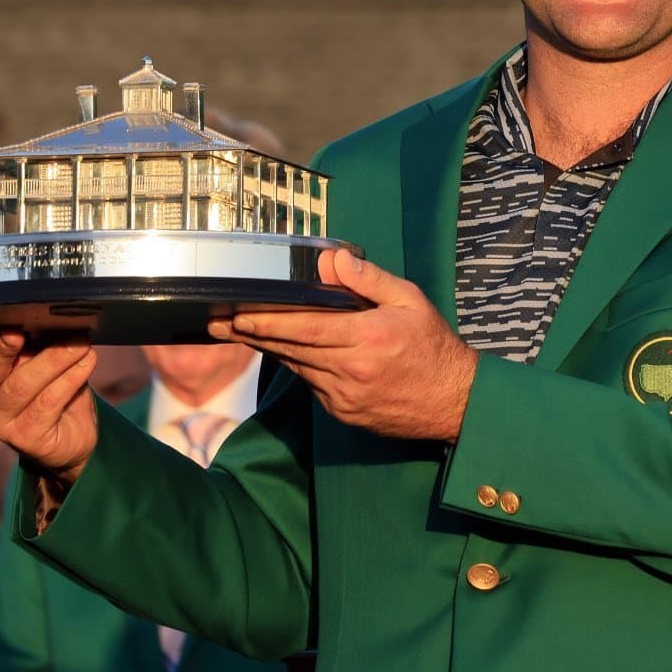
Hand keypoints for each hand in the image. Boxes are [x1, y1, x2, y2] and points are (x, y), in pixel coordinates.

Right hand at [0, 330, 98, 482]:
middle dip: (2, 349)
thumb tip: (47, 314)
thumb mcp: (38, 358)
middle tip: (18, 332)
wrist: (73, 434)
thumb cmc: (52, 386)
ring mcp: (1, 420)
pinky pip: (49, 401)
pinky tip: (87, 361)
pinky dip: (72, 377)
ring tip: (80, 343)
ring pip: (22, 384)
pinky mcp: (27, 436)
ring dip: (54, 359)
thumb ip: (32, 340)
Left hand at [209, 248, 477, 441]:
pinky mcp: (344, 412)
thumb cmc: (433, 345)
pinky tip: (285, 351)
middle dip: (252, 334)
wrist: (453, 401)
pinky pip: (312, 384)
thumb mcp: (410, 299)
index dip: (267, 321)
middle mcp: (351, 370)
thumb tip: (332, 260)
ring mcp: (345, 396)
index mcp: (367, 338)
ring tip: (240, 332)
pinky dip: (297, 366)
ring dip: (270, 349)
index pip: (304, 328)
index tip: (237, 314)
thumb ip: (369, 279)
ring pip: (297, 367)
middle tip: (218, 322)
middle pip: (290, 349)